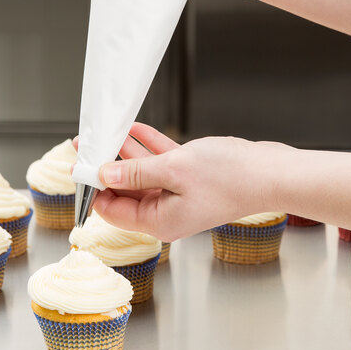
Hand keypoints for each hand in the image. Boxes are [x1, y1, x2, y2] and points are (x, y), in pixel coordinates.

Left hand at [93, 122, 285, 241]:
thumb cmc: (230, 178)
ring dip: (125, 151)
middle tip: (89, 142)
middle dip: (107, 165)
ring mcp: (177, 193)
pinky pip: (160, 162)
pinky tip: (134, 129)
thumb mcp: (174, 170)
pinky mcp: (189, 177)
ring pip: (141, 172)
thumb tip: (104, 175)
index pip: (113, 209)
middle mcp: (165, 211)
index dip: (94, 187)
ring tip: (106, 131)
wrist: (270, 171)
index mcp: (159, 221)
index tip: (80, 164)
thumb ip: (135, 172)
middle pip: (125, 189)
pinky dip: (147, 145)